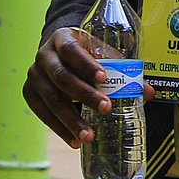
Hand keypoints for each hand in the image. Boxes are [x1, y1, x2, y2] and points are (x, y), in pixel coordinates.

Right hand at [22, 26, 154, 147]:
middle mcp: (43, 55)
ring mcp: (34, 75)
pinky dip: (59, 128)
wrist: (58, 52)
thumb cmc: (85, 53)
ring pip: (51, 99)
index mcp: (61, 38)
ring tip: (89, 136)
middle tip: (106, 109)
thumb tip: (148, 93)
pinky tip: (74, 141)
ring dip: (71, 119)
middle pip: (61, 76)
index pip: (71, 49)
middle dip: (84, 95)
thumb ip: (122, 70)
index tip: (104, 78)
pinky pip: (43, 113)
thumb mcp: (101, 53)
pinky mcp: (29, 93)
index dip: (85, 64)